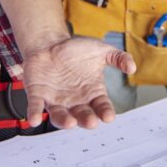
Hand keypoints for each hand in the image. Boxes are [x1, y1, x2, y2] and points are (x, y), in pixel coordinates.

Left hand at [20, 37, 135, 128]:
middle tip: (91, 121)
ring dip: (64, 121)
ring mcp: (56, 99)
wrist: (51, 43)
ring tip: (69, 123)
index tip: (108, 117)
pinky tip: (34, 119)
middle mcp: (75, 100)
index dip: (105, 112)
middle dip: (87, 120)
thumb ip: (118, 57)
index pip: (101, 106)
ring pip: (60, 116)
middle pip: (82, 115)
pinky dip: (35, 114)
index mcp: (91, 92)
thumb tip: (132, 67)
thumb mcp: (101, 51)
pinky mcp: (38, 95)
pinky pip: (36, 107)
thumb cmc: (76, 50)